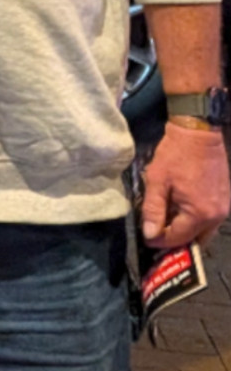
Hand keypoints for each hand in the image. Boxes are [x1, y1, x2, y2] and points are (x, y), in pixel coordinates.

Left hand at [141, 119, 229, 248]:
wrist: (198, 130)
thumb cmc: (175, 154)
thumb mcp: (157, 180)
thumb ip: (153, 210)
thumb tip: (150, 234)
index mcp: (200, 213)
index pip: (179, 238)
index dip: (160, 240)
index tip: (147, 238)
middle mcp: (217, 215)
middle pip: (195, 239)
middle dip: (176, 240)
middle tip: (158, 234)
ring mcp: (224, 207)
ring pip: (204, 230)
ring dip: (187, 230)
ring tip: (167, 223)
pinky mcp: (225, 197)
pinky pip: (210, 218)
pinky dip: (195, 219)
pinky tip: (180, 210)